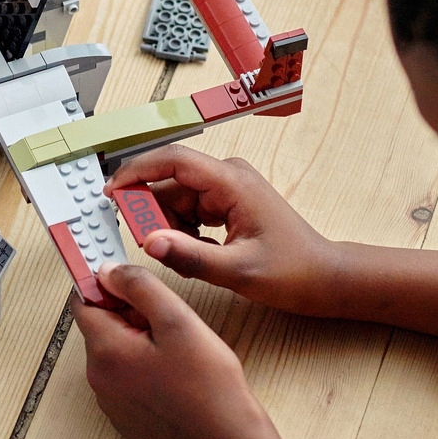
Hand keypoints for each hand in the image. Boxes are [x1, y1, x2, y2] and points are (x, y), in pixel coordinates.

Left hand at [72, 263, 312, 438]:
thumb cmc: (208, 383)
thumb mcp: (176, 319)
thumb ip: (138, 286)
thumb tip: (106, 271)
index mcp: (106, 352)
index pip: (83, 302)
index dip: (106, 285)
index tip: (129, 280)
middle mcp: (99, 379)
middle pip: (100, 327)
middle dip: (127, 314)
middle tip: (167, 320)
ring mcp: (111, 402)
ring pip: (114, 352)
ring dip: (136, 340)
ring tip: (175, 349)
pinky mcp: (126, 418)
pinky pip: (125, 378)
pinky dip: (142, 367)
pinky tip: (174, 374)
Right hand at [106, 147, 339, 318]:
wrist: (324, 278)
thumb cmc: (292, 271)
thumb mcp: (237, 270)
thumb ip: (190, 256)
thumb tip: (150, 243)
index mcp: (232, 181)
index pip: (174, 160)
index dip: (138, 171)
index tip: (113, 192)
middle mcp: (228, 176)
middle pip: (170, 182)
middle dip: (153, 212)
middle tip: (149, 243)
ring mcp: (227, 188)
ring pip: (176, 198)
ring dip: (170, 227)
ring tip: (186, 257)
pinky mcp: (226, 201)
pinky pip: (188, 209)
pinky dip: (183, 231)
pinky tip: (197, 252)